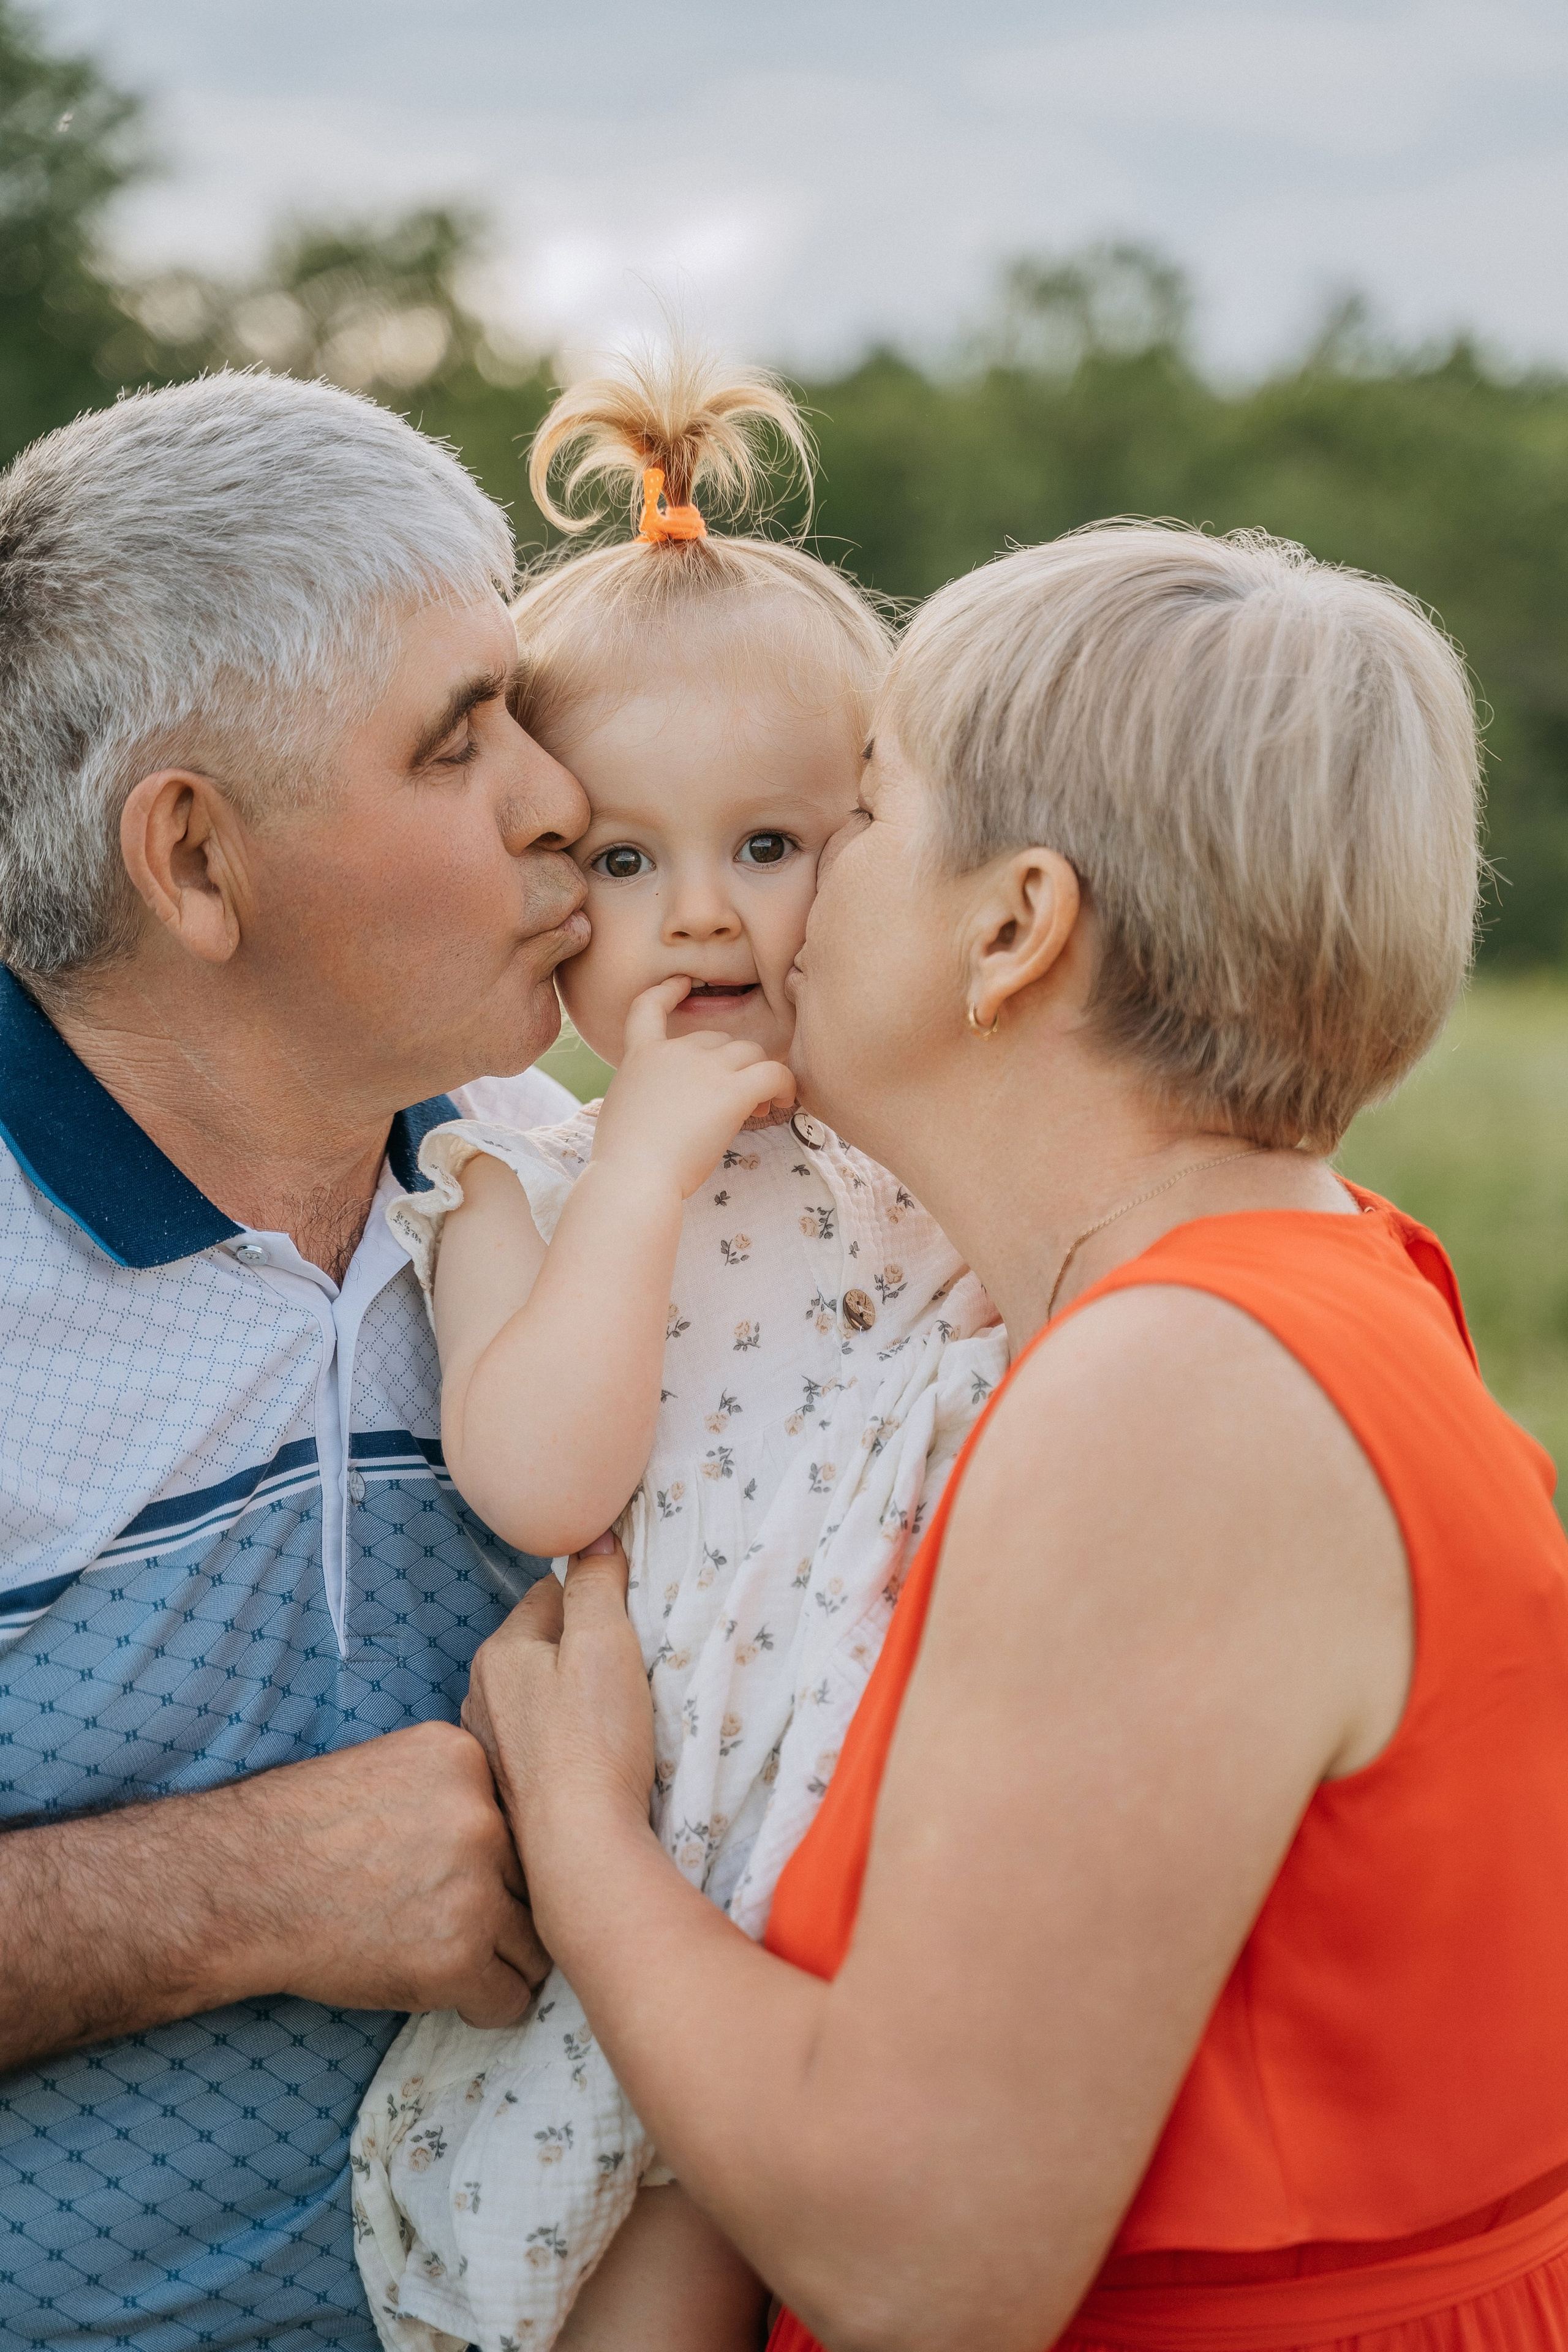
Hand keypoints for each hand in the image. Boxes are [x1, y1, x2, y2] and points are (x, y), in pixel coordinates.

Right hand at [245, 1719, 549, 2026]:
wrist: (239, 1886)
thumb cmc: (302, 1833)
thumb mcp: (391, 1771)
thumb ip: (457, 1792)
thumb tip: (521, 1835)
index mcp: (466, 1759)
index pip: (522, 1819)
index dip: (498, 1856)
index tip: (462, 1877)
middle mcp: (482, 1816)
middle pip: (534, 1878)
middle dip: (505, 1907)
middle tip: (460, 1926)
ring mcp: (476, 1886)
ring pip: (533, 1941)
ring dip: (501, 1959)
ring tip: (452, 1959)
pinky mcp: (458, 1954)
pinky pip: (510, 1997)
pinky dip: (485, 2004)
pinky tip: (450, 1994)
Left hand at [463, 1537, 656, 1945]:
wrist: (581, 1849)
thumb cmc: (594, 1741)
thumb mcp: (605, 1642)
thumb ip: (597, 1583)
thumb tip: (595, 1535)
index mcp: (500, 1653)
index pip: (549, 1595)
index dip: (594, 1598)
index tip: (628, 1619)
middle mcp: (482, 1696)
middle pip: (543, 1647)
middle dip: (582, 1650)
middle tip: (628, 1669)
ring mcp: (492, 1746)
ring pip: (542, 1695)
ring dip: (574, 1697)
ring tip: (615, 1717)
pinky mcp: (512, 1788)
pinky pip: (543, 1740)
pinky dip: (567, 1740)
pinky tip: (596, 1757)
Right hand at [591, 978, 794, 1199]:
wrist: (634, 1177)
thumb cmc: (624, 1160)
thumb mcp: (623, 1111)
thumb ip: (645, 1093)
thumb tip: (668, 1104)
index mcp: (640, 1056)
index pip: (648, 1007)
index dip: (667, 991)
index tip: (683, 983)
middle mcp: (673, 1052)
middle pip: (717, 1039)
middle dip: (731, 1064)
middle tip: (741, 1098)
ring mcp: (704, 1068)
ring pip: (749, 1052)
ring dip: (758, 1074)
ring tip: (763, 1106)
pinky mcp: (732, 1091)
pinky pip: (774, 1073)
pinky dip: (786, 1084)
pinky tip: (784, 1101)